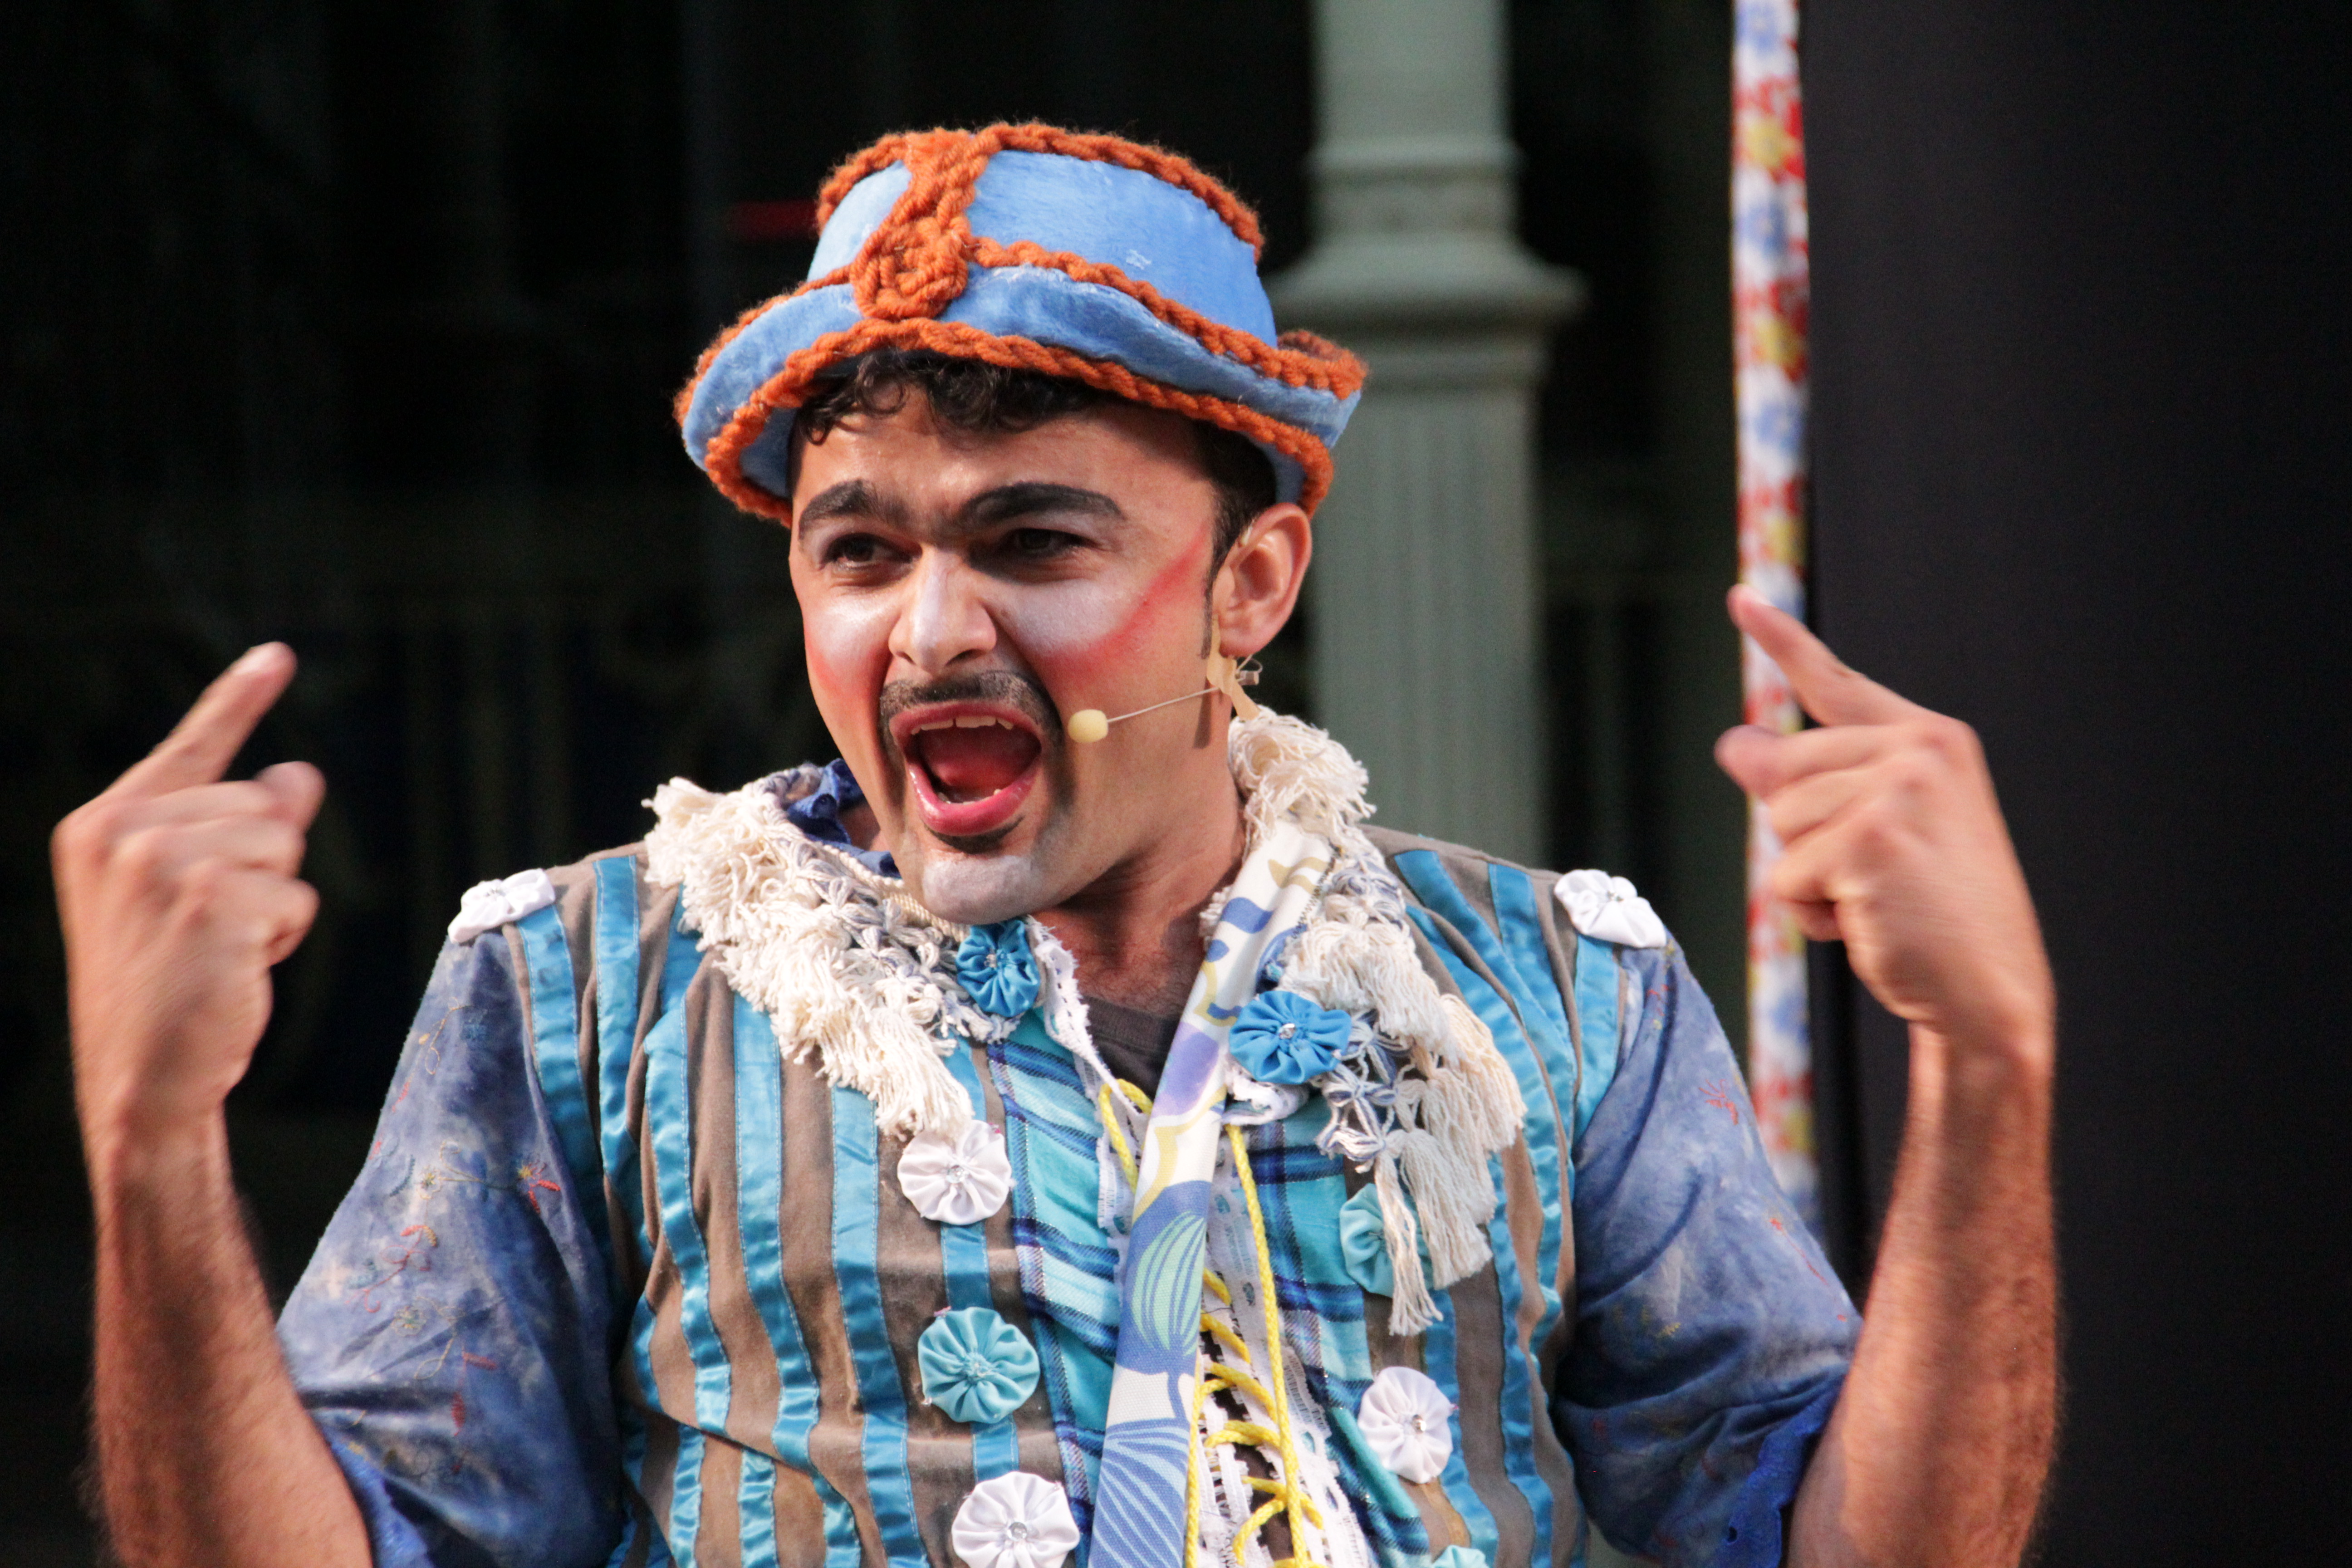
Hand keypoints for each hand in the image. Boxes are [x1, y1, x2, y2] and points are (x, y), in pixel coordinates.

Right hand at [54, 646, 324, 1155]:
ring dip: (276, 902)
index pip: (191, 748)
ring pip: (287, 846)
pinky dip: (283, 933)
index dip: (237, 699)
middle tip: (210, 930)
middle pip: (264, 806)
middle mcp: (124, 832)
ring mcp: (163, 862)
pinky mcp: (211, 899)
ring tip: (220, 948)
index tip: (279, 654)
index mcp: (104, 823)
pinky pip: (297, 893)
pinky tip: (234, 968)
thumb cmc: (169, 983)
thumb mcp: (194, 892)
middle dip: (262, 867)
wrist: (144, 1077)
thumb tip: (298, 773)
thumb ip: (238, 827)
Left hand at [1715, 588, 2051, 1057]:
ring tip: (1875, 901)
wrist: (1987, 991)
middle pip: (1783, 772)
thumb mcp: (1873, 834)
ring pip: (1780, 825)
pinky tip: (1868, 925)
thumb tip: (1733, 741)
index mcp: (1929, 741)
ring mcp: (1897, 791)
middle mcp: (1917, 751)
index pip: (1835, 682)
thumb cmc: (1932, 916)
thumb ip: (1812, 783)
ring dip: (1808, 879)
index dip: (1780, 639)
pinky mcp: (1871, 839)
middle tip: (1873, 878)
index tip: (1738, 597)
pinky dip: (1812, 913)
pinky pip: (1787, 875)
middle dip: (1803, 836)